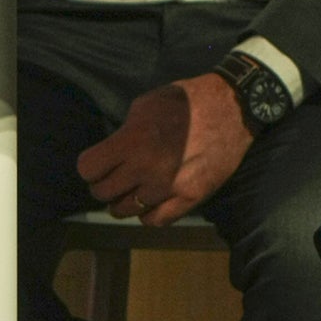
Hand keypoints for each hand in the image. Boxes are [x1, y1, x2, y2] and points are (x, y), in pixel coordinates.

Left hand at [75, 73, 252, 226]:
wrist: (232, 108)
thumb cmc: (186, 101)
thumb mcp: (145, 104)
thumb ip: (125, 131)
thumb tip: (113, 150)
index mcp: (131, 141)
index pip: (89, 169)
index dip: (90, 167)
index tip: (96, 165)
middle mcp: (146, 168)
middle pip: (103, 193)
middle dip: (102, 186)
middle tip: (112, 179)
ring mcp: (168, 186)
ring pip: (126, 210)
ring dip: (123, 202)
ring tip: (130, 192)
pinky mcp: (190, 198)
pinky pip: (156, 220)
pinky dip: (148, 214)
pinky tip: (150, 203)